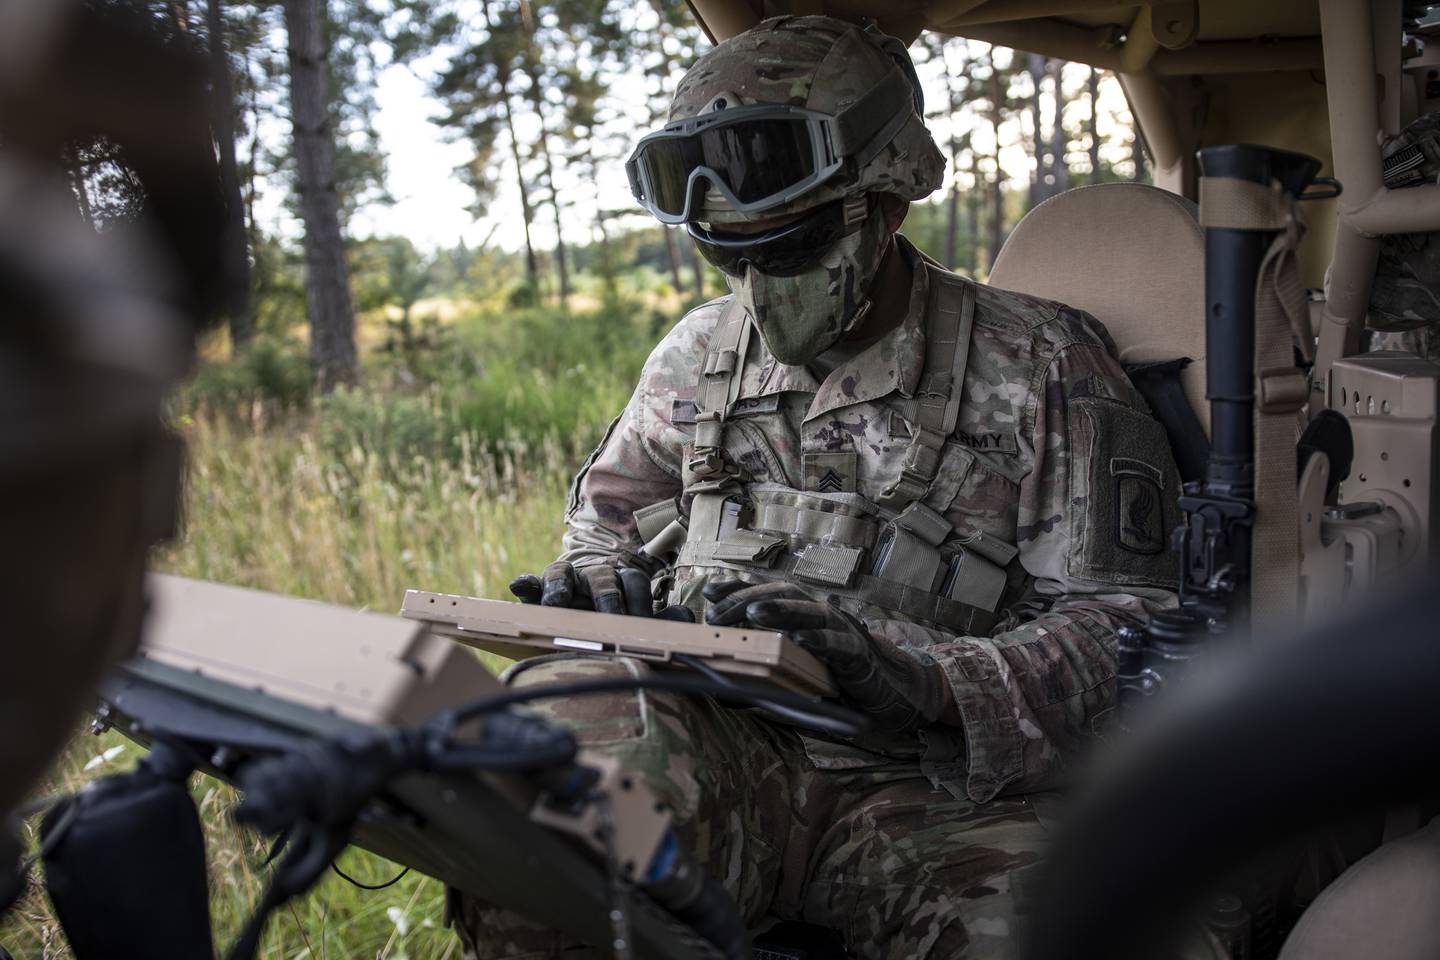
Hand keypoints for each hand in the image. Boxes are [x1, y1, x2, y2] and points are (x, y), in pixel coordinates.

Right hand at [510, 560, 693, 619]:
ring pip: (564, 573)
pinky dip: (526, 583)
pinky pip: (532, 582)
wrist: (585, 614)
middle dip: (608, 599)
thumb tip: (686, 618)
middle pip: (603, 578)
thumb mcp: (638, 619)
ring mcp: (566, 580)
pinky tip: (519, 586)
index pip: (634, 581)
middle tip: (611, 620)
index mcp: (622, 580)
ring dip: (561, 586)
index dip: (640, 600)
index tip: (642, 622)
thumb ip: (660, 620)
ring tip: (557, 602)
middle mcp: (594, 575)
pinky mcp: (540, 590)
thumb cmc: (616, 618)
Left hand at [703, 580, 945, 732]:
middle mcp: (821, 614)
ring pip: (809, 613)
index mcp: (804, 613)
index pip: (767, 593)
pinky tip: (801, 640)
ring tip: (753, 613)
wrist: (891, 689)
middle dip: (748, 600)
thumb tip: (725, 685)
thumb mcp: (798, 669)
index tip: (709, 591)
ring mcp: (841, 630)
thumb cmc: (838, 678)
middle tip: (718, 612)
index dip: (739, 589)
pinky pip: (838, 645)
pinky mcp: (859, 654)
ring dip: (780, 611)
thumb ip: (767, 670)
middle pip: (782, 596)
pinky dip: (820, 641)